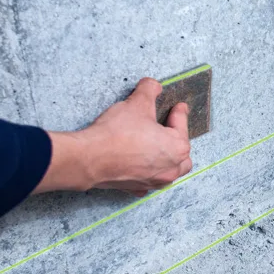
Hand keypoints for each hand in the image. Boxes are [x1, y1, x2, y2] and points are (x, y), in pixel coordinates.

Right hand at [34, 78, 191, 196]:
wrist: (90, 158)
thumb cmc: (117, 133)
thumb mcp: (137, 103)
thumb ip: (149, 90)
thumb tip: (153, 85)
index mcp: (177, 147)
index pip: (181, 125)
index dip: (179, 113)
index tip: (179, 107)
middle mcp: (170, 168)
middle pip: (182, 155)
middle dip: (179, 141)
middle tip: (169, 128)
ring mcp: (154, 181)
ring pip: (170, 172)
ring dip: (168, 160)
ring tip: (160, 148)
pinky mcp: (137, 188)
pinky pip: (149, 182)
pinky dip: (149, 174)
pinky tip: (143, 166)